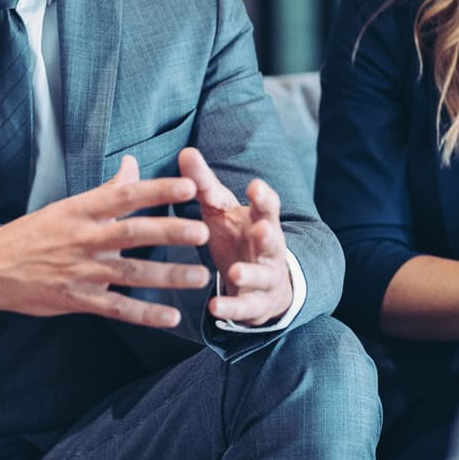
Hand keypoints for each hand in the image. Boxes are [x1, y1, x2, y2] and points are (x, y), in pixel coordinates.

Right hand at [0, 156, 210, 327]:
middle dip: (169, 232)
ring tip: (200, 276)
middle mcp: (83, 239)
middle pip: (132, 234)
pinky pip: (117, 309)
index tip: (186, 187)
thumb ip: (106, 191)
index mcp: (80, 211)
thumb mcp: (66, 207)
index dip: (155, 191)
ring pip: (131, 274)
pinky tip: (171, 317)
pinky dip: (145, 314)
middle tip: (201, 231)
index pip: (123, 196)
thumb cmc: (31, 234)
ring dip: (168, 276)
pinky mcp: (78, 299)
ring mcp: (81, 271)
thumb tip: (132, 165)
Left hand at [176, 146, 293, 325]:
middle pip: (273, 240)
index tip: (256, 186)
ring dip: (250, 273)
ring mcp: (265, 276)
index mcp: (260, 221)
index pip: (267, 207)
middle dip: (269, 235)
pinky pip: (245, 307)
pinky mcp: (256, 304)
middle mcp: (268, 248)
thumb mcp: (221, 210)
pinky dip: (232, 308)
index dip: (264, 198)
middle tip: (262, 229)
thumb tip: (186, 151)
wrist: (263, 283)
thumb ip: (204, 184)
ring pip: (262, 275)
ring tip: (236, 272)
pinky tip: (215, 308)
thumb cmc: (238, 237)